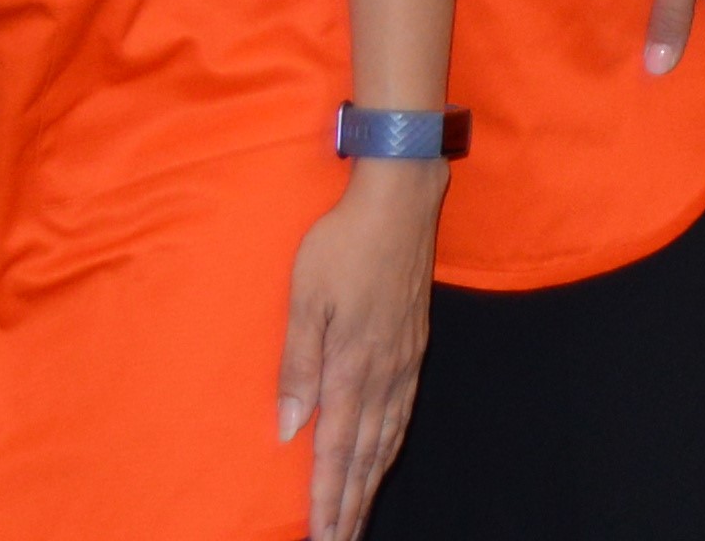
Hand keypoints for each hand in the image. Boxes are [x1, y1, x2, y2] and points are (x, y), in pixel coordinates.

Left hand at [279, 162, 440, 540]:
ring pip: (388, 438)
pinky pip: (404, 411)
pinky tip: (385, 455)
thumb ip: (297, 363)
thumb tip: (289, 427)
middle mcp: (384, 372)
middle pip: (367, 456)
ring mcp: (404, 359)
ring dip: (372, 482)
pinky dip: (391, 445)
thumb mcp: (305, 297)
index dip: (328, 499)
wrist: (402, 197)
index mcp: (353, 365)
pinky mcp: (415, 343)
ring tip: (358, 515)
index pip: (337, 450)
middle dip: (352, 505)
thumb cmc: (343, 241)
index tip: (321, 537)